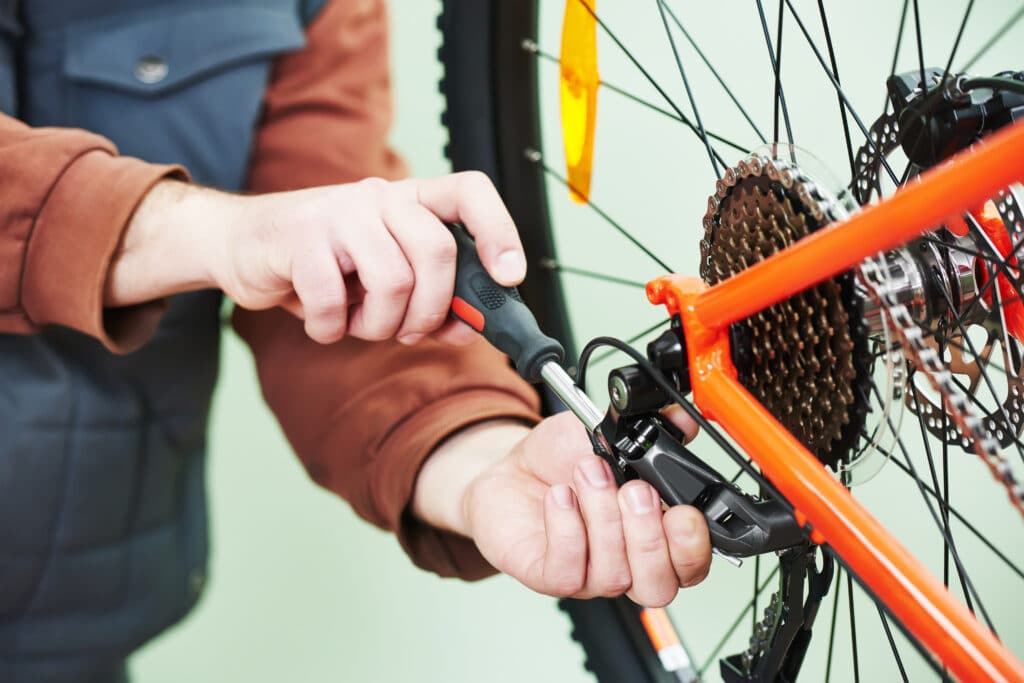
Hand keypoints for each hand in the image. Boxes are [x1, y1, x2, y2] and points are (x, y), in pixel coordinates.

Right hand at [107, 172, 524, 344]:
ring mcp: (339, 210)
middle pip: (438, 251)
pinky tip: (321, 324)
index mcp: (410, 201)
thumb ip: (431, 297)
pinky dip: (329, 329)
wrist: (242, 245)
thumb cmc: (324, 267)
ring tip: (356, 324)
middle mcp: (380, 195)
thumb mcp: (384, 280)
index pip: (470, 193)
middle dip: (432, 310)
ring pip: (392, 280)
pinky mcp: (299, 233)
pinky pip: (332, 299)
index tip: (509, 278)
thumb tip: (472, 326)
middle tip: (408, 331)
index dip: (500, 232)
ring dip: (378, 325)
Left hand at [415, 409, 711, 606]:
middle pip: (658, 585)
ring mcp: (588, 574)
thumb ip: (648, 427)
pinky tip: (560, 497)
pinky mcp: (547, 575)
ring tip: (587, 473)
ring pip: (613, 576)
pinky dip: (566, 529)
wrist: (510, 469)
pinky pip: (566, 571)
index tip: (682, 513)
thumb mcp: (607, 433)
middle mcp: (626, 563)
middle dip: (648, 535)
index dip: (692, 547)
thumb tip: (680, 418)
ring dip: (602, 518)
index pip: (690, 566)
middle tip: (632, 489)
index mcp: (653, 535)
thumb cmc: (560, 460)